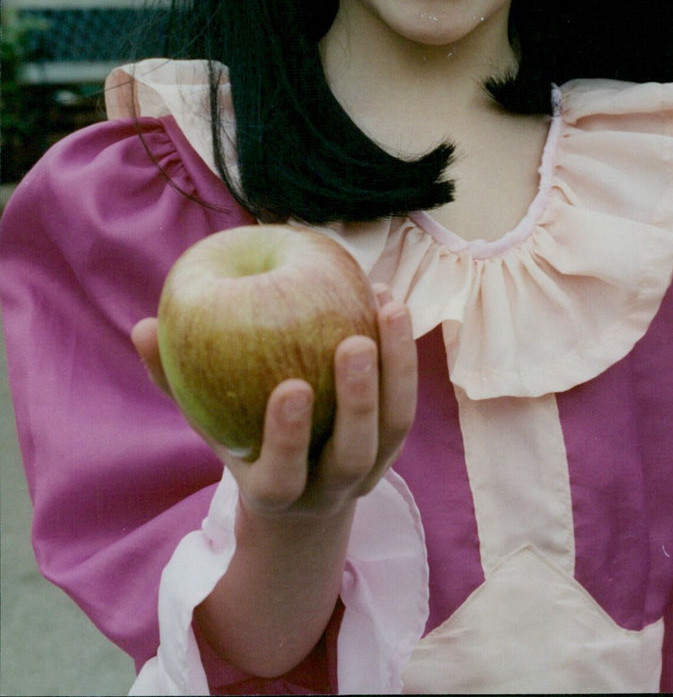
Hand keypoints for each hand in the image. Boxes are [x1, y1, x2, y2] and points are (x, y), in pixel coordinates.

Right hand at [131, 284, 416, 518]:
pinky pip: (404, 400)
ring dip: (396, 367)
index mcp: (276, 493)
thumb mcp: (206, 421)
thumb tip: (142, 328)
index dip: (290, 438)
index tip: (292, 387)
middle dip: (358, 401)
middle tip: (354, 343)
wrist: (300, 498)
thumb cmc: (239, 441)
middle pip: (353, 455)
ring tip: (388, 307)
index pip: (285, 477)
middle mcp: (329, 488)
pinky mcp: (393, 443)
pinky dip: (402, 353)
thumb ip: (174, 379)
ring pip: (393, 427)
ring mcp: (369, 469)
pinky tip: (386, 300)